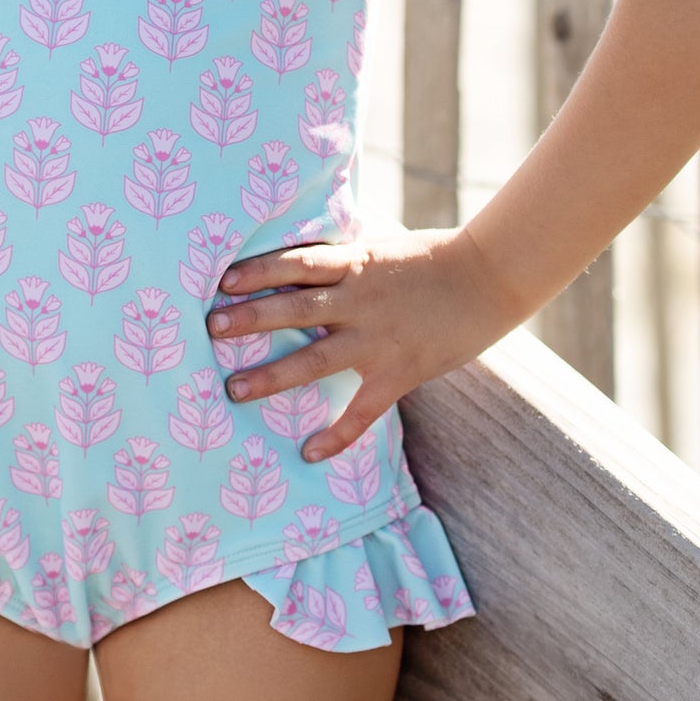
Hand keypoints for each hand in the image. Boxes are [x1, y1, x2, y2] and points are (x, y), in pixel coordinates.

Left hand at [205, 227, 508, 461]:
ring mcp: (378, 340)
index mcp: (356, 264)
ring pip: (315, 359)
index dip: (259, 271)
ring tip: (232, 389)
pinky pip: (361, 411)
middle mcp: (360, 301)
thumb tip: (302, 258)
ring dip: (271, 375)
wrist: (489, 278)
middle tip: (210, 328)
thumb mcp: (382, 247)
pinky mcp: (398, 372)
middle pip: (294, 310)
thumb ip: (344, 259)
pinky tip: (308, 453)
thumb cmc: (434, 258)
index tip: (223, 280)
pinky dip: (336, 435)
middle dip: (250, 319)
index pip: (297, 264)